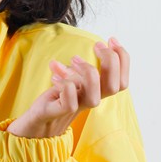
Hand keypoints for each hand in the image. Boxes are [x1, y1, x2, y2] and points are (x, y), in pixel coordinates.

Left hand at [6, 37, 129, 138]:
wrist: (37, 122)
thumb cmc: (55, 99)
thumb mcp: (69, 79)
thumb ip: (76, 68)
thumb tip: (79, 54)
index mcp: (97, 91)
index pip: (122, 81)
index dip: (123, 59)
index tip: (112, 39)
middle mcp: (90, 100)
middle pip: (116, 87)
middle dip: (111, 61)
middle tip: (97, 45)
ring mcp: (76, 107)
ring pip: (95, 97)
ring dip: (87, 71)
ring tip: (74, 59)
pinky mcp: (58, 112)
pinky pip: (70, 102)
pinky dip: (65, 85)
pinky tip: (55, 77)